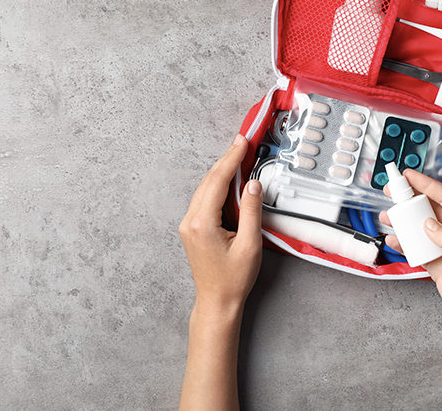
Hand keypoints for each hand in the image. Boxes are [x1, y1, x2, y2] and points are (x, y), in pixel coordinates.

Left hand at [179, 134, 262, 316]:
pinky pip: (205, 199)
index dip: (231, 159)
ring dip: (223, 172)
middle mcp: (191, 221)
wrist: (217, 300)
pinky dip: (219, 186)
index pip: (217, 182)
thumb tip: (252, 184)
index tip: (242, 142)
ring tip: (240, 157)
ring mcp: (189, 224)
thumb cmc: (233, 278)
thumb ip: (250, 211)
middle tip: (242, 142)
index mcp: (202, 224)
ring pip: (206, 188)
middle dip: (227, 160)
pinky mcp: (193, 228)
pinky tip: (231, 181)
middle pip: (209, 181)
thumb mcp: (250, 244)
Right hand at [380, 169, 441, 342]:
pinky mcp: (438, 265)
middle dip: (412, 198)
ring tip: (388, 216)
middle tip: (392, 190)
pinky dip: (405, 244)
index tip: (410, 176)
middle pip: (432, 210)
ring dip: (405, 222)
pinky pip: (418, 249)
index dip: (429, 185)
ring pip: (422, 228)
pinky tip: (394, 240)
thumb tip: (428, 224)